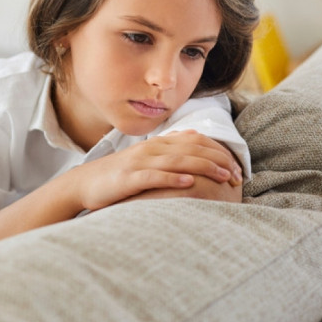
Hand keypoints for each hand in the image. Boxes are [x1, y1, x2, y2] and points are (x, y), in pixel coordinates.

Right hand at [71, 130, 242, 210]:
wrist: (83, 184)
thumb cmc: (117, 176)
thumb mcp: (144, 158)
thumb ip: (168, 148)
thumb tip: (193, 137)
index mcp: (157, 144)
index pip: (195, 141)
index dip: (219, 151)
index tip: (237, 166)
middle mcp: (151, 149)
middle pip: (192, 149)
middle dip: (218, 160)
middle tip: (238, 175)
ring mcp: (139, 163)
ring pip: (178, 161)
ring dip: (203, 168)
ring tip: (223, 176)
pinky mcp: (129, 178)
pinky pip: (154, 177)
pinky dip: (173, 179)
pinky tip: (189, 184)